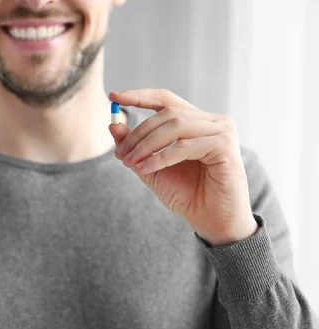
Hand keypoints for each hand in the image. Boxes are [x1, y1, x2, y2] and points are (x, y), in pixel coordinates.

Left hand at [108, 89, 258, 245]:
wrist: (212, 221)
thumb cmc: (187, 195)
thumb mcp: (152, 168)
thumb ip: (135, 148)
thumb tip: (113, 124)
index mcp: (196, 122)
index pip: (166, 100)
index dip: (140, 96)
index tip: (113, 96)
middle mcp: (212, 121)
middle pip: (167, 113)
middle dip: (138, 133)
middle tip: (120, 153)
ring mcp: (222, 131)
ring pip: (175, 126)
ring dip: (147, 145)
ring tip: (131, 163)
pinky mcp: (225, 146)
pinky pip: (185, 146)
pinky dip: (161, 157)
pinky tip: (146, 169)